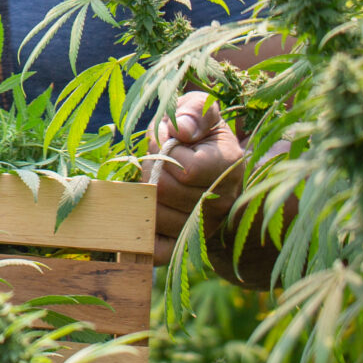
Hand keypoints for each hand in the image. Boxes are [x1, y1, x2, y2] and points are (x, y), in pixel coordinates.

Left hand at [149, 90, 246, 263]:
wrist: (212, 165)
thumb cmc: (199, 133)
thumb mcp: (201, 110)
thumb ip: (194, 111)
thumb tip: (181, 130)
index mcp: (227, 166)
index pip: (184, 169)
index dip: (165, 151)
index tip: (170, 141)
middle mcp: (220, 202)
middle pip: (163, 192)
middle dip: (149, 171)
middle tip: (155, 161)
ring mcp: (204, 226)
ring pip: (154, 216)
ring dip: (142, 196)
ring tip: (154, 182)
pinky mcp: (185, 244)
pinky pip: (157, 252)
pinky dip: (140, 240)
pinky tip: (135, 223)